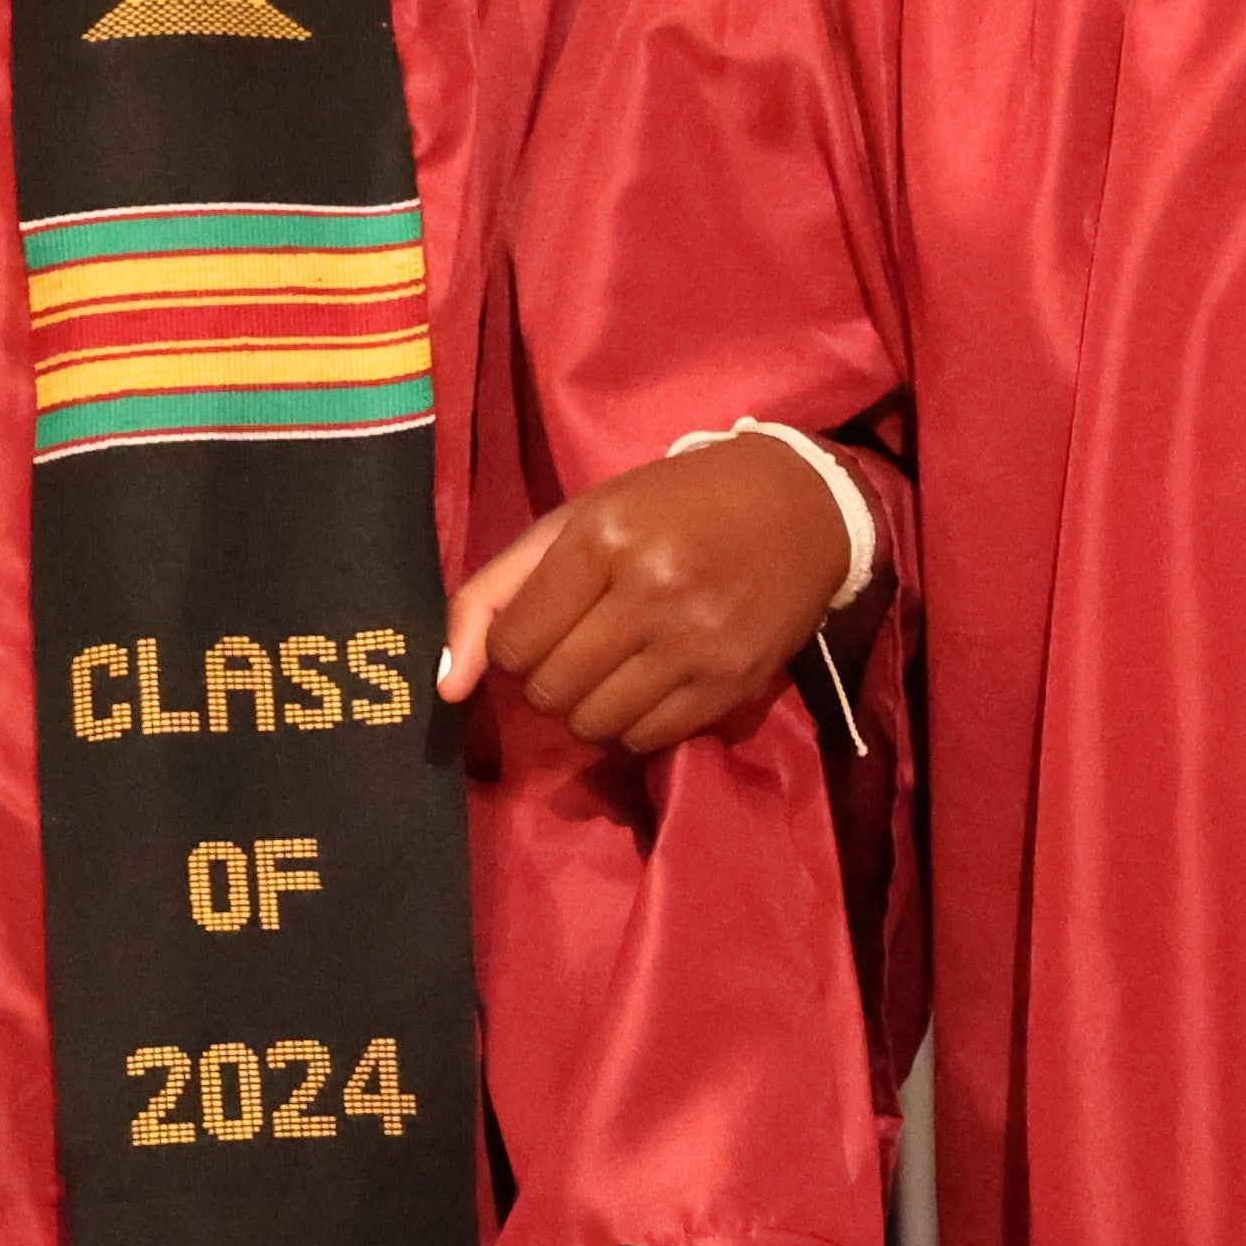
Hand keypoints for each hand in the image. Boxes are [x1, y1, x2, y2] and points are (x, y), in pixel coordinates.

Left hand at [441, 441, 856, 754]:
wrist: (799, 506)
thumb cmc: (673, 506)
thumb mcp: (580, 521)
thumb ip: (496, 593)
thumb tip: (446, 688)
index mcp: (602, 538)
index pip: (514, 642)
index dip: (515, 644)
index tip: (541, 625)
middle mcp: (650, 591)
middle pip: (549, 689)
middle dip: (548, 678)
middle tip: (577, 648)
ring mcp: (696, 643)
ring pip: (594, 724)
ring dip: (588, 706)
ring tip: (613, 669)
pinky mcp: (732, 683)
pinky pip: (647, 740)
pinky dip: (633, 723)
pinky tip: (652, 681)